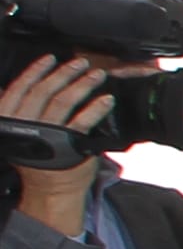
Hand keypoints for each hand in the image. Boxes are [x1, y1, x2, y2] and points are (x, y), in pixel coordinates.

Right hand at [0, 55, 108, 230]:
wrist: (50, 190)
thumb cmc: (38, 161)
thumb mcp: (17, 133)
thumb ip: (17, 110)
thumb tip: (18, 86)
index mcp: (7, 119)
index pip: (18, 88)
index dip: (35, 70)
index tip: (50, 58)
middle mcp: (24, 125)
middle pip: (43, 91)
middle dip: (64, 73)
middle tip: (81, 63)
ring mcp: (45, 134)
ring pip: (63, 101)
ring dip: (83, 84)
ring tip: (97, 75)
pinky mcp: (67, 145)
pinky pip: (83, 121)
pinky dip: (96, 108)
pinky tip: (107, 100)